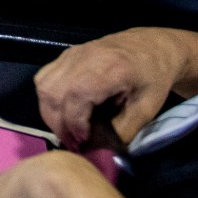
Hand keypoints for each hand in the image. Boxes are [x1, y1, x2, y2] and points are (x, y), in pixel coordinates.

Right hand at [34, 28, 189, 148]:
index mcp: (110, 68)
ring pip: (43, 85)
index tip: (83, 142)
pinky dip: (48, 99)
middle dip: (58, 123)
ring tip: (66, 130)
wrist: (152, 46)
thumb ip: (123, 130)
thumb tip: (99, 150)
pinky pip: (44, 78)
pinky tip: (62, 112)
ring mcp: (71, 54)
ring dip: (49, 113)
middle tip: (72, 143)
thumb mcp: (147, 108)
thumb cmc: (154, 77)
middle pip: (53, 91)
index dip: (74, 123)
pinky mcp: (65, 55)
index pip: (76, 95)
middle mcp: (84, 58)